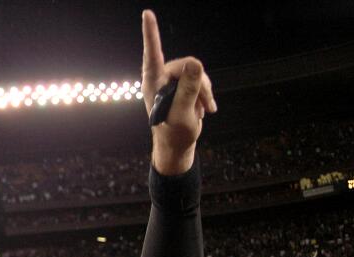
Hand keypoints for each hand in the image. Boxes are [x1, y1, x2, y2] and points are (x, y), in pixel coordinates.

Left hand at [141, 10, 215, 173]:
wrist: (178, 145)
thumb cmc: (175, 133)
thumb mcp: (183, 113)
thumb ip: (189, 89)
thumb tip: (195, 63)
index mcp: (153, 83)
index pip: (152, 54)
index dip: (151, 33)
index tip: (147, 14)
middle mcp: (161, 78)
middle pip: (187, 65)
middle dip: (201, 84)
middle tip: (206, 106)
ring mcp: (172, 81)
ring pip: (197, 72)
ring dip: (205, 91)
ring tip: (204, 110)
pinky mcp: (182, 85)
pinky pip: (200, 78)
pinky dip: (206, 93)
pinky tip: (205, 109)